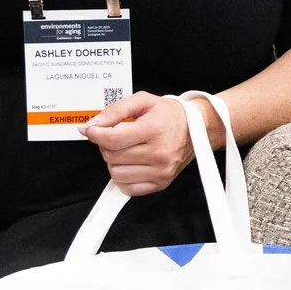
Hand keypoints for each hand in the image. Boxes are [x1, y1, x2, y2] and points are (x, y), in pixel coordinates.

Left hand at [84, 93, 200, 196]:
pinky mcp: (161, 183)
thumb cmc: (169, 115)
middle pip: (111, 156)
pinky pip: (128, 188)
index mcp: (154, 129)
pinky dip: (123, 177)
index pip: (112, 139)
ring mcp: (161, 171)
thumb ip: (115, 110)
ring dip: (114, 161)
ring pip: (116, 173)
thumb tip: (92, 125)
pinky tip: (131, 164)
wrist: (198, 129)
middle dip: (106, 145)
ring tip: (125, 150)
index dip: (95, 134)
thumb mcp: (143, 101)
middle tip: (115, 136)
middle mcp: (159, 153)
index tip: (92, 130)